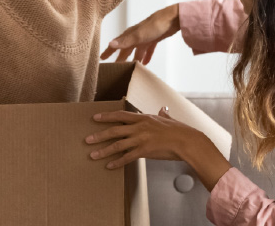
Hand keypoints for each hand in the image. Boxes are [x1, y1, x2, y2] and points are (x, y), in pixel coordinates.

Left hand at [85, 108, 204, 168]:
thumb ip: (163, 114)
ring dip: (103, 150)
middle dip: (99, 135)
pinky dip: (117, 162)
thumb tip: (163, 109)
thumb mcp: (169, 119)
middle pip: (114, 130)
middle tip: (86, 140)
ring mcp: (141, 139)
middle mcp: (139, 127)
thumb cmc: (180, 130)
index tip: (95, 117)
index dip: (107, 116)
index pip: (121, 115)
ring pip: (117, 145)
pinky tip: (109, 166)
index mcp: (144, 118)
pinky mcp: (145, 151)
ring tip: (92, 155)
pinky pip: (127, 157)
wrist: (187, 141)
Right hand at [101, 4, 179, 63]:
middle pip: (126, 49)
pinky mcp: (154, 39)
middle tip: (116, 67)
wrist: (173, 18)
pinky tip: (146, 63)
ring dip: (134, 58)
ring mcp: (145, 37)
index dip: (109, 51)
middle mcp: (136, 36)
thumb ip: (125, 41)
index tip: (101, 58)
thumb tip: (110, 44)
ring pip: (137, 50)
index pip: (116, 44)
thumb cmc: (155, 25)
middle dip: (121, 57)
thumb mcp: (138, 35)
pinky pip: (148, 49)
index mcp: (130, 34)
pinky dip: (147, 56)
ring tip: (131, 68)